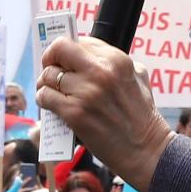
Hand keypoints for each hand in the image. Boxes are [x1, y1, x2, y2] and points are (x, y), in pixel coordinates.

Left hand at [36, 36, 170, 190]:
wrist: (146, 150)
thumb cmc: (141, 115)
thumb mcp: (137, 77)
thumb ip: (113, 62)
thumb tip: (83, 52)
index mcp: (116, 60)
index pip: (78, 41)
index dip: (67, 50)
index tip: (63, 59)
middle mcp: (100, 72)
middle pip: (59, 50)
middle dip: (50, 59)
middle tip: (51, 69)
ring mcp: (86, 92)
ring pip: (48, 75)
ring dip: (45, 84)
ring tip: (51, 90)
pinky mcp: (74, 113)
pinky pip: (45, 97)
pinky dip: (44, 100)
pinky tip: (51, 104)